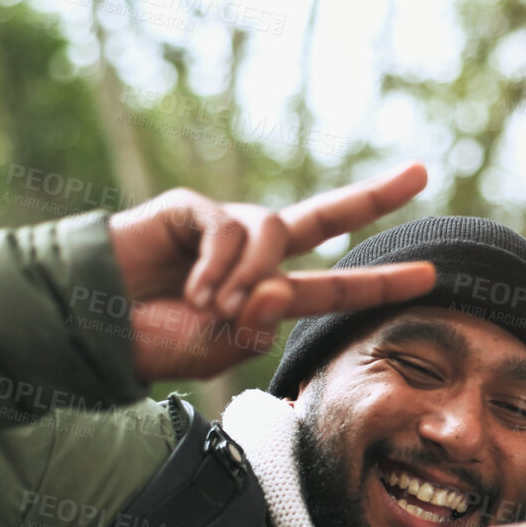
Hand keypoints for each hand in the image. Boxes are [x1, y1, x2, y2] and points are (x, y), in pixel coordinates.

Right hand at [109, 163, 438, 381]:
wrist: (93, 325)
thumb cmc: (151, 343)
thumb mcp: (214, 353)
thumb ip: (256, 329)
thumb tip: (281, 287)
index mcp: (268, 297)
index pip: (335, 286)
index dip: (380, 281)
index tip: (431, 273)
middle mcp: (255, 258)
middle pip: (323, 218)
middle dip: (372, 196)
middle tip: (422, 173)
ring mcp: (225, 230)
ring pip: (273, 231)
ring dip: (251, 275)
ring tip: (213, 306)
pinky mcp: (193, 209)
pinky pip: (229, 228)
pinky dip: (219, 264)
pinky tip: (192, 290)